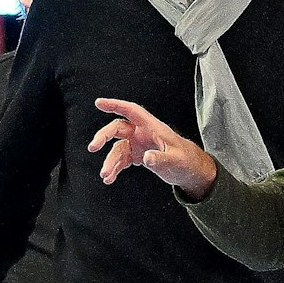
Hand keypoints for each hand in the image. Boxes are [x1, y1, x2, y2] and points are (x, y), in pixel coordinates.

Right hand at [89, 98, 217, 196]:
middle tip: (92, 147)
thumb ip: (162, 158)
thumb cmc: (186, 161)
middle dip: (103, 136)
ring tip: (106, 176)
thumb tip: (147, 158)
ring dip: (110, 162)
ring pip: (117, 149)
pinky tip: (110, 179)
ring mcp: (138, 144)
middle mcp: (142, 133)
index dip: (115, 105)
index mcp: (152, 127)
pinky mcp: (137, 156)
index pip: (131, 111)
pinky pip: (121, 160)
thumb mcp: (176, 160)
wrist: (191, 171)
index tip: (99, 103)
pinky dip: (115, 169)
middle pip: (118, 129)